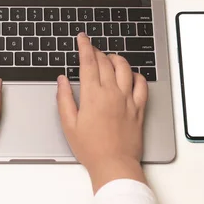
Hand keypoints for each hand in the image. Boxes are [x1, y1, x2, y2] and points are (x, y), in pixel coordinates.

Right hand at [56, 33, 148, 192]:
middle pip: (105, 62)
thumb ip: (64, 99)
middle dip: (97, 51)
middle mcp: (112, 93)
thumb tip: (62, 80)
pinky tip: (130, 75)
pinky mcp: (139, 108)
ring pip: (125, 68)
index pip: (88, 62)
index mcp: (93, 95)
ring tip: (109, 58)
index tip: (82, 38)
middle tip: (91, 48)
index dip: (84, 46)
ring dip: (116, 59)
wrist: (114, 165)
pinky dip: (136, 75)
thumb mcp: (69, 124)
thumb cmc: (91, 149)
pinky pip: (141, 84)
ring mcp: (127, 99)